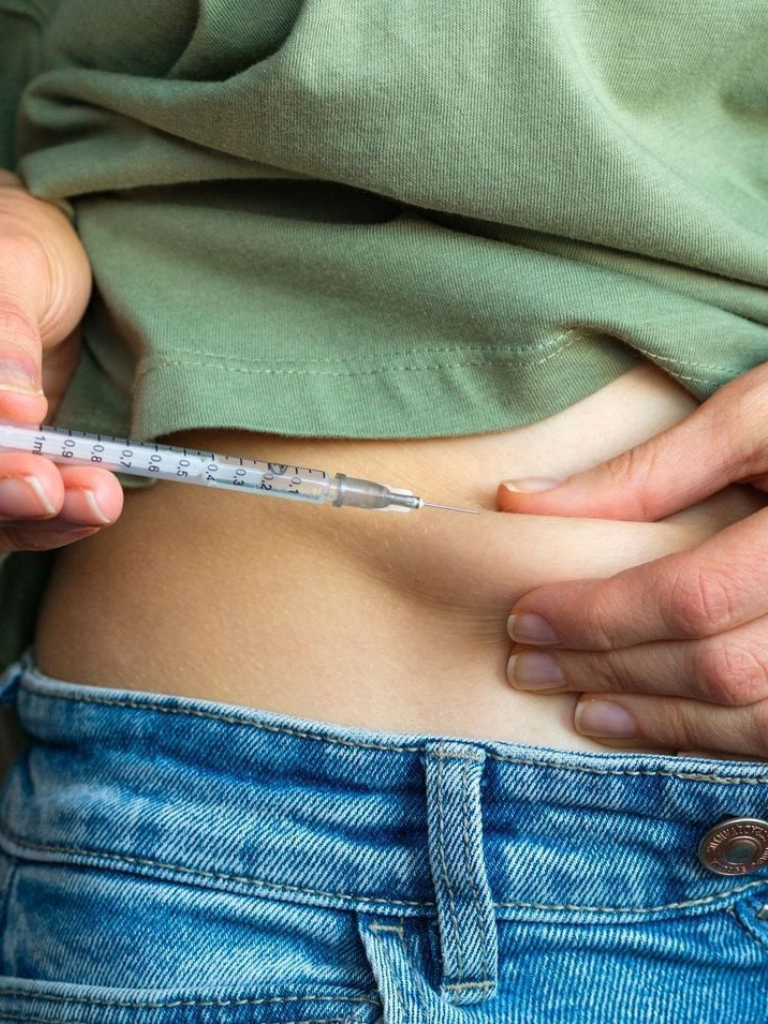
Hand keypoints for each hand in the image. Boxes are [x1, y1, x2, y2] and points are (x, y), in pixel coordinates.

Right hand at [0, 170, 122, 552]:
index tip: (23, 448)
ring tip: (96, 498)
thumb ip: (6, 328)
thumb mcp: (13, 267)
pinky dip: (68, 516)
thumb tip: (12, 405)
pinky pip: (37, 515)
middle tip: (49, 488)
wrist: (57, 266)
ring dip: (44, 515)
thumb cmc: (23, 252)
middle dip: (4, 492)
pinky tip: (97, 502)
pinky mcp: (27, 471)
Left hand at [496, 362, 767, 758]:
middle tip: (529, 665)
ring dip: (658, 721)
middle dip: (609, 669)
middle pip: (717, 667)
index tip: (525, 615)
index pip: (693, 597)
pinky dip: (715, 739)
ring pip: (755, 718)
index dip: (601, 616)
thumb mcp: (757, 414)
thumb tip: (521, 502)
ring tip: (579, 707)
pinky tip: (659, 726)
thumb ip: (650, 469)